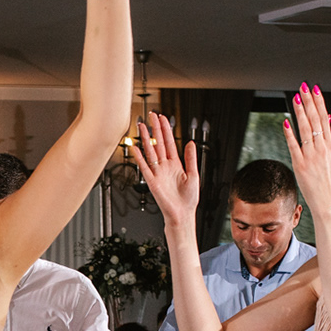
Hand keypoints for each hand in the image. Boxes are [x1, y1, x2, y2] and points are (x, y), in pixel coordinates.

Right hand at [129, 114, 198, 234]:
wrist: (182, 214)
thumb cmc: (188, 199)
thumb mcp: (194, 175)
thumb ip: (191, 158)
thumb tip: (190, 143)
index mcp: (176, 165)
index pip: (169, 143)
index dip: (166, 130)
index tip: (163, 119)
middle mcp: (165, 166)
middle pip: (159, 143)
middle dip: (155, 129)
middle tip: (152, 116)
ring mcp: (158, 173)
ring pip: (150, 151)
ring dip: (146, 139)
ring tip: (142, 126)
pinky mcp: (152, 181)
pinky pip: (144, 167)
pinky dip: (140, 157)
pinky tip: (136, 147)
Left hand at [284, 86, 330, 227]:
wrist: (327, 200)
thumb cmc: (327, 180)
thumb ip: (328, 138)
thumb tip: (328, 121)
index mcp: (329, 145)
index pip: (324, 118)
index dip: (318, 102)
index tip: (314, 89)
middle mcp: (321, 148)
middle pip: (315, 120)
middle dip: (309, 102)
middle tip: (304, 87)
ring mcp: (311, 156)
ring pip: (305, 129)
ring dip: (300, 112)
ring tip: (296, 98)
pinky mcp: (300, 165)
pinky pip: (294, 146)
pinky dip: (290, 134)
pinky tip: (286, 123)